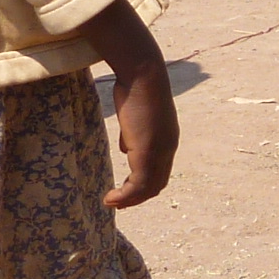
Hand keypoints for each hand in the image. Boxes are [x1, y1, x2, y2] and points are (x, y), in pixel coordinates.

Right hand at [80, 0, 174, 207]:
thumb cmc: (135, 88)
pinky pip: (138, 185)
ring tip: (112, 203)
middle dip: (137, 197)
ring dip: (130, 200)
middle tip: (118, 203)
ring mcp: (160, 152)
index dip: (144, 185)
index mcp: (167, 140)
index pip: (159, 171)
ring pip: (148, 188)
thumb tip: (126, 150)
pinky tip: (110, 197)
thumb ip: (132, 135)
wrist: (142, 75)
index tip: (126, 191)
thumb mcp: (135, 116)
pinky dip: (125, 196)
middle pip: (157, 184)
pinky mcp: (148, 153)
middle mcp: (168, 149)